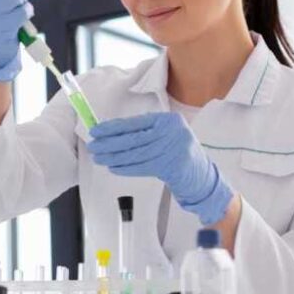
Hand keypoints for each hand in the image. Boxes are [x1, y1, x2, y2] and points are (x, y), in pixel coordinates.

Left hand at [88, 112, 232, 224]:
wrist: (201, 174)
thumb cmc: (177, 150)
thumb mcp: (166, 133)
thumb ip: (145, 130)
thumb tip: (110, 132)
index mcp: (168, 120)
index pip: (134, 123)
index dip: (112, 128)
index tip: (96, 131)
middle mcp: (171, 133)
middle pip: (132, 139)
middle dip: (109, 143)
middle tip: (93, 146)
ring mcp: (171, 150)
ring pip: (134, 154)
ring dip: (113, 157)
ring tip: (98, 158)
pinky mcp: (170, 167)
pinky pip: (141, 167)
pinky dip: (125, 168)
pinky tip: (113, 167)